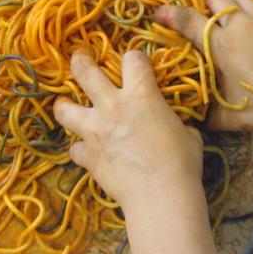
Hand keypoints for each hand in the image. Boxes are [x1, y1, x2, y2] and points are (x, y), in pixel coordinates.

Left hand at [53, 49, 204, 210]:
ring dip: (64, 105)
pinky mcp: (87, 156)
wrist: (160, 195)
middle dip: (81, 61)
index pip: (133, 59)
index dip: (135, 57)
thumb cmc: (181, 163)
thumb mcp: (188, 135)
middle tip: (80, 57)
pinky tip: (86, 151)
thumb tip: (179, 128)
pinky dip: (80, 148)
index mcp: (141, 95)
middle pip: (85, 72)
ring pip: (65, 109)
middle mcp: (113, 106)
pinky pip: (74, 148)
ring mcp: (95, 131)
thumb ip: (177, 124)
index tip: (137, 62)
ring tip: (66, 104)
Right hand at [155, 0, 252, 134]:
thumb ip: (210, 115)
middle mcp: (238, 25)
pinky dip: (251, 13)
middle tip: (206, 21)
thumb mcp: (229, 117)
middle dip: (205, 5)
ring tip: (230, 18)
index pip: (188, 20)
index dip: (170, 14)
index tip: (160, 13)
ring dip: (229, 3)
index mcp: (220, 45)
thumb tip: (199, 118)